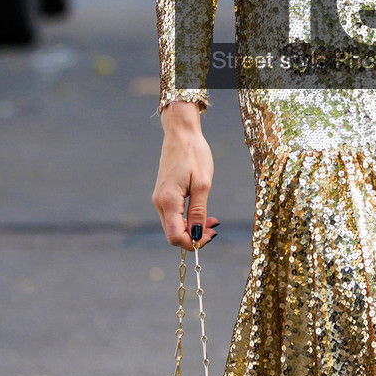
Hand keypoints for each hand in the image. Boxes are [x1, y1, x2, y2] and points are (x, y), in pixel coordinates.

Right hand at [153, 100, 217, 247]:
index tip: (212, 235)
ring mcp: (159, 198)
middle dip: (194, 236)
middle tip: (216, 228)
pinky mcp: (163, 194)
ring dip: (192, 228)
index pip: (175, 236)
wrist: (181, 133)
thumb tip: (196, 235)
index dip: (192, 243)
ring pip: (173, 225)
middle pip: (173, 233)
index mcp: (168, 200)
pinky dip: (188, 218)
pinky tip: (202, 212)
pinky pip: (174, 215)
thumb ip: (199, 211)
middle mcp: (160, 202)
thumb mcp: (203, 183)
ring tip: (213, 220)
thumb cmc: (194, 154)